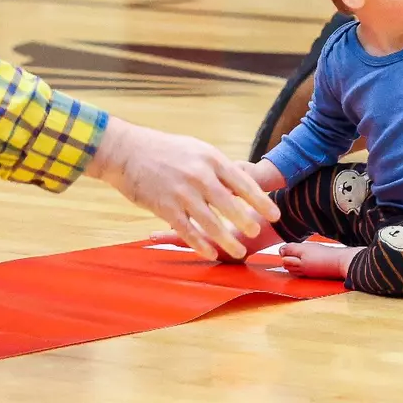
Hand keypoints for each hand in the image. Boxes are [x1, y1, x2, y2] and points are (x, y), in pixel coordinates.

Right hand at [87, 118, 277, 260]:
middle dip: (246, 221)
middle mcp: (199, 176)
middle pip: (230, 204)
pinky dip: (200, 243)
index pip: (243, 183)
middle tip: (258, 234)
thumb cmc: (166, 149)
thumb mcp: (197, 150)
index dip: (261, 201)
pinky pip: (187, 230)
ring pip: (210, 221)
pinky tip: (211, 253)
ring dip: (226, 239)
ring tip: (240, 251)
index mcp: (211, 160)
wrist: (127, 150)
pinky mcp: (165, 207)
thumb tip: (243, 182)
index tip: (275, 214)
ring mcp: (182, 193)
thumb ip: (219, 168)